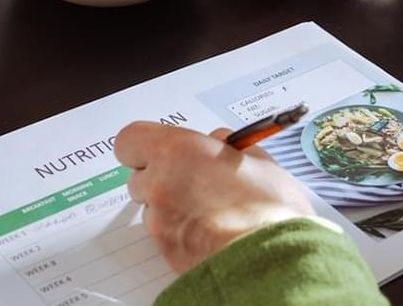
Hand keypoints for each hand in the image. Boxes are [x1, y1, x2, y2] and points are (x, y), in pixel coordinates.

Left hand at [115, 122, 314, 274]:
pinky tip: (210, 232)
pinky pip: (163, 235)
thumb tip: (218, 142)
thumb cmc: (271, 211)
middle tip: (193, 180)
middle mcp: (161, 184)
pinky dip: (180, 232)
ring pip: (151, 208)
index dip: (145, 145)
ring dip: (171, 207)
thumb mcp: (260, 160)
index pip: (130, 140)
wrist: (272, 263)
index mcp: (179, 151)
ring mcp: (160, 222)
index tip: (164, 148)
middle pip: (138, 176)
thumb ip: (228, 146)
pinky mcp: (164, 252)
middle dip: (161, 177)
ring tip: (210, 211)